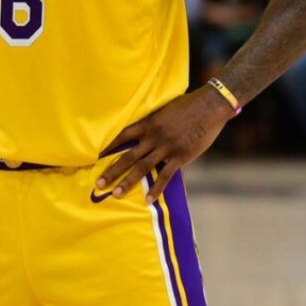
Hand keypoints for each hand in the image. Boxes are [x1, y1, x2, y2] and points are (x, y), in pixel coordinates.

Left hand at [97, 86, 233, 203]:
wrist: (209, 106)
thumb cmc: (187, 105)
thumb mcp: (164, 110)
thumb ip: (153, 123)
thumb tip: (145, 132)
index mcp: (148, 123)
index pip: (122, 136)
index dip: (108, 146)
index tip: (95, 156)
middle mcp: (153, 136)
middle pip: (127, 156)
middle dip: (112, 170)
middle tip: (98, 183)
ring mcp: (166, 147)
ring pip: (142, 168)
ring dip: (128, 182)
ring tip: (115, 194)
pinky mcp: (180, 156)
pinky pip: (165, 176)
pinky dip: (156, 189)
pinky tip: (148, 200)